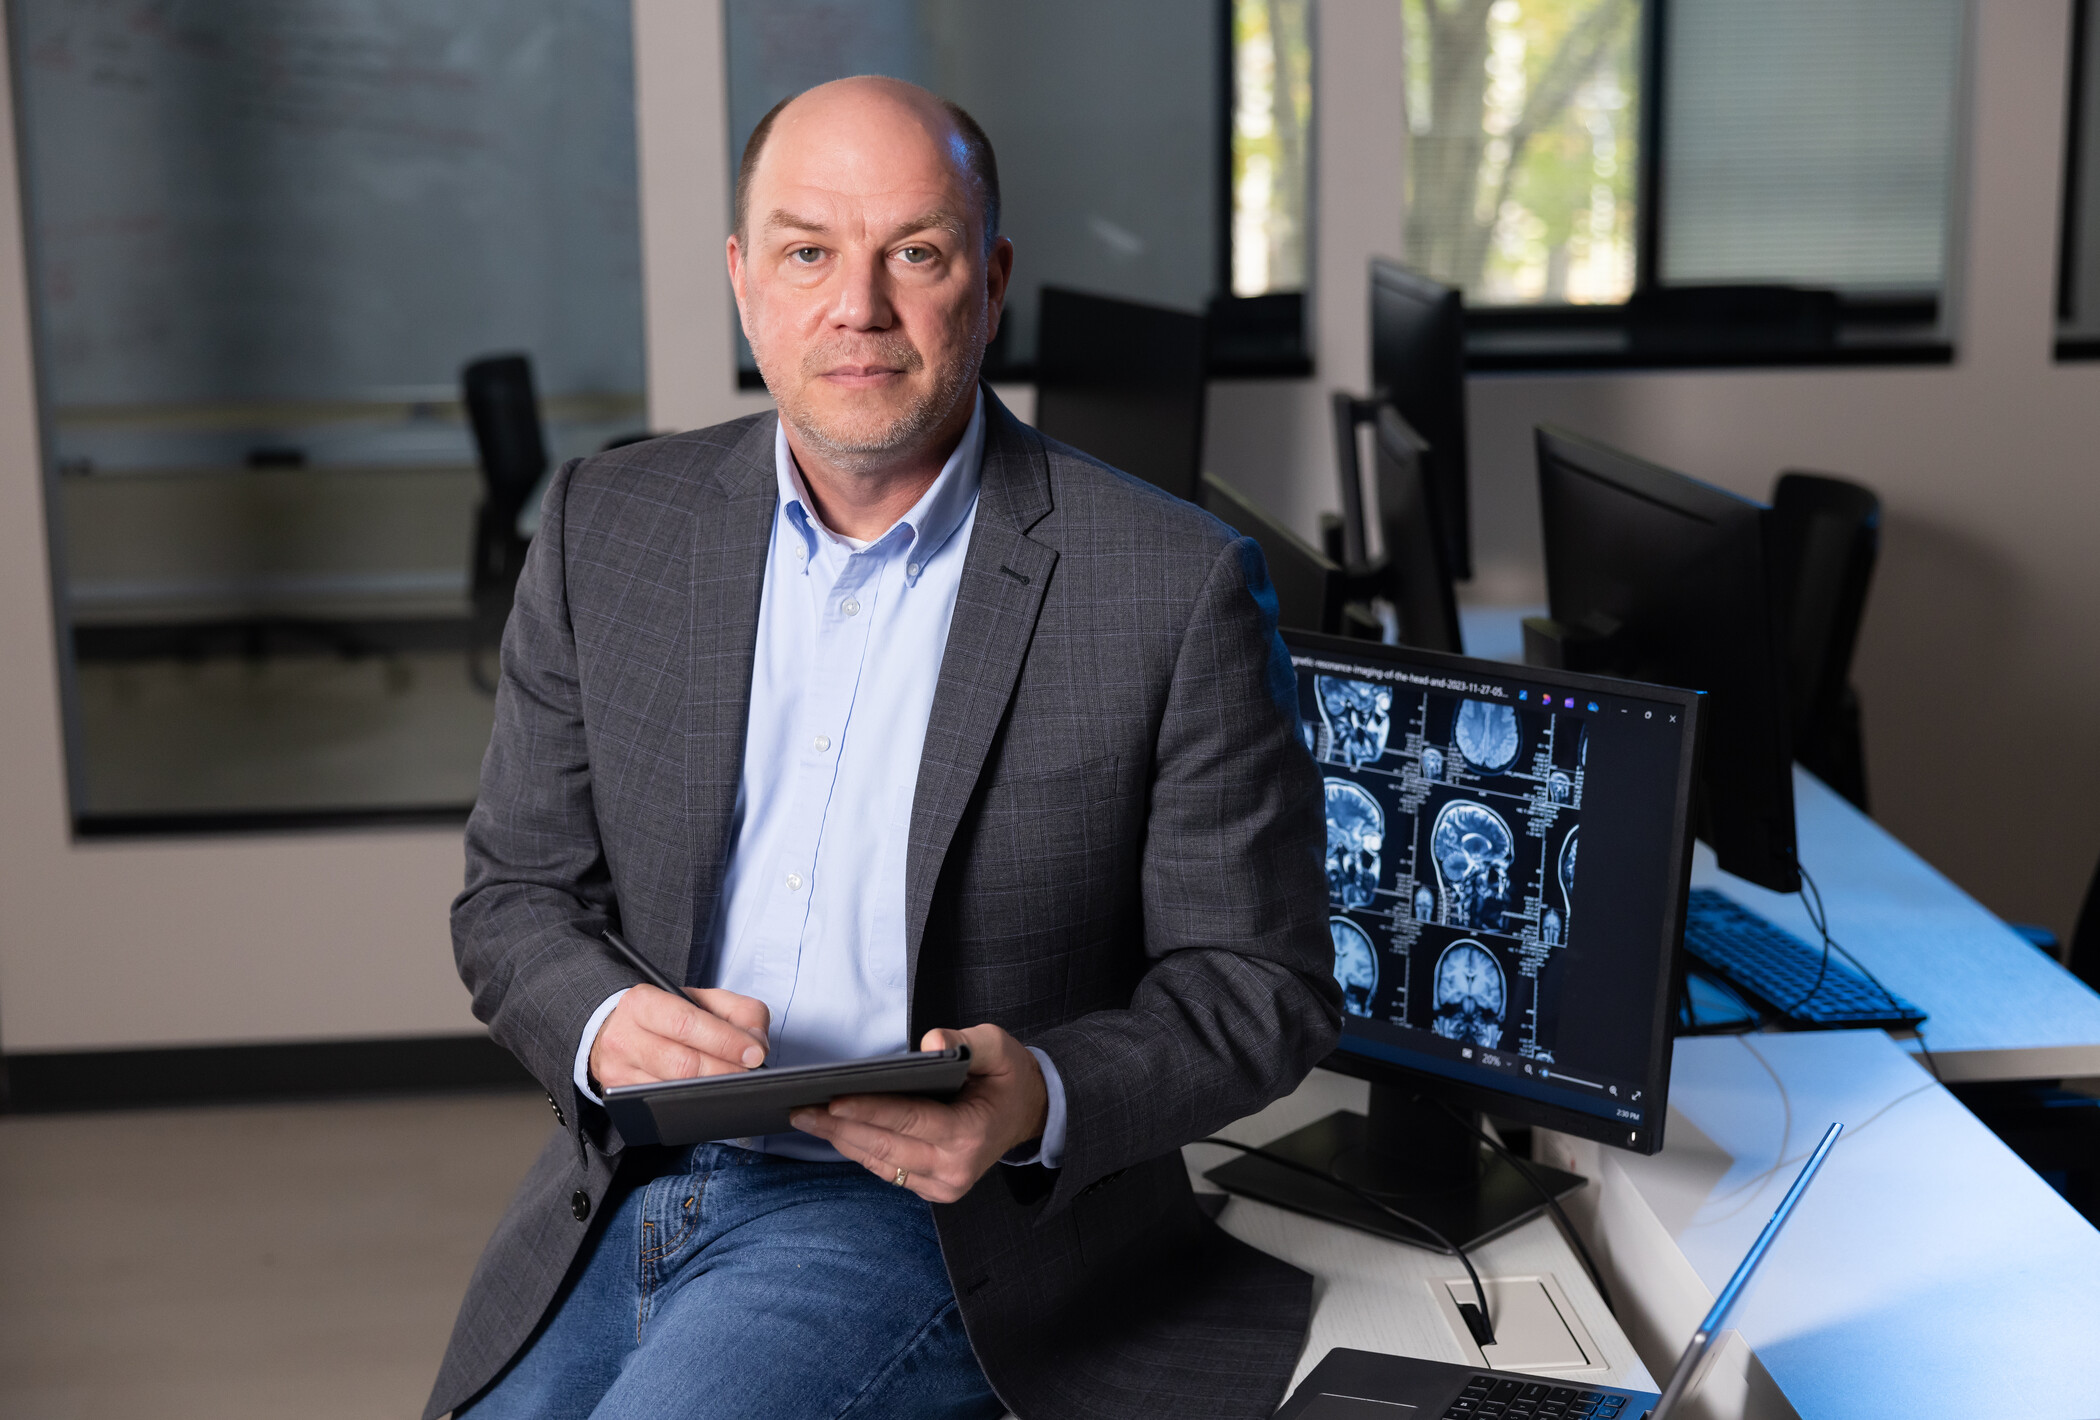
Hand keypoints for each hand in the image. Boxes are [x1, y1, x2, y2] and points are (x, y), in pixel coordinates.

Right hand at [588, 984, 770, 1090]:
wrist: (617, 1030)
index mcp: (643, 1003)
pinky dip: (692, 1104)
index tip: (754, 1053)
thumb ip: (738, 1010)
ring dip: (711, 1090)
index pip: (687, 1024)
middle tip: (749, 1074)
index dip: (725, 1041)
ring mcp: (619, 1072)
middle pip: (682, 1064)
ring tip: (735, 1084)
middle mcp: (624, 1037)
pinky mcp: (620, 1100)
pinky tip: (711, 1098)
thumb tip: (756, 1043)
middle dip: (724, 1071)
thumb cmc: (665, 1015)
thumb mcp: (701, 999)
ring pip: (672, 1090)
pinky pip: (662, 1108)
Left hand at [791, 1025, 1047, 1203]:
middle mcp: (954, 1169)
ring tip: (806, 1118)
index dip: (868, 1110)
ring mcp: (942, 1185)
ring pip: (880, 1162)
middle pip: (885, 1146)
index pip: (909, 1121)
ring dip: (841, 1140)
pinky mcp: (932, 1189)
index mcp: (970, 1135)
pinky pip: (887, 1169)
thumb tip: (931, 1041)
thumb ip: (967, 1041)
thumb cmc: (1009, 1077)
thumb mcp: (998, 1048)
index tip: (831, 1098)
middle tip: (799, 1108)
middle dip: (838, 1127)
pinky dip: (858, 1149)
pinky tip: (834, 1131)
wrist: (1029, 1114)